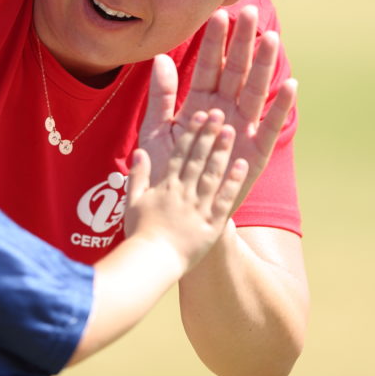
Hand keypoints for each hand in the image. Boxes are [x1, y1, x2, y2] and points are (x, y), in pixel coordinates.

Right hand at [124, 109, 246, 273]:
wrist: (152, 261)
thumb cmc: (140, 233)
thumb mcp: (132, 201)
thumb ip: (137, 176)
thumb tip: (139, 152)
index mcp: (165, 186)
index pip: (180, 154)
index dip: (191, 133)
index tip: (200, 115)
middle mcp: (183, 192)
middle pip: (198, 158)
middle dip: (209, 134)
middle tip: (219, 114)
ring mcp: (199, 207)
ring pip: (212, 174)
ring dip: (222, 151)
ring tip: (232, 131)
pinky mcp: (212, 224)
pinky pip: (224, 200)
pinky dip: (233, 182)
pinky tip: (242, 166)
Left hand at [138, 6, 296, 212]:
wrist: (181, 211)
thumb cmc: (168, 171)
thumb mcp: (158, 132)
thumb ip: (161, 97)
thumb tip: (159, 58)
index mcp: (200, 103)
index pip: (209, 67)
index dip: (214, 43)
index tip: (220, 15)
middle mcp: (224, 111)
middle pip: (236, 71)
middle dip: (242, 43)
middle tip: (250, 13)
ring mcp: (242, 129)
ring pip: (254, 91)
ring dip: (263, 66)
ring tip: (271, 38)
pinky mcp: (256, 152)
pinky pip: (269, 125)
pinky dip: (280, 106)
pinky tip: (290, 84)